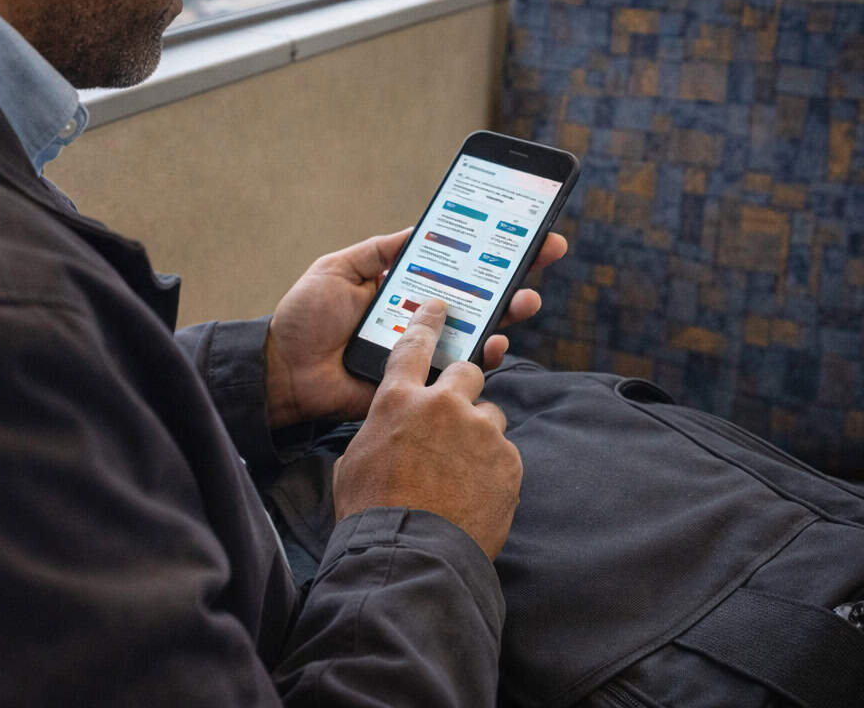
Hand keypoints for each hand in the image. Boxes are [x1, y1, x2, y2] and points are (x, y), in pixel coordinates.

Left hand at [263, 228, 567, 428]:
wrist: (284, 370)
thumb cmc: (306, 319)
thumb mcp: (338, 269)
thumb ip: (379, 251)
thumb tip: (420, 228)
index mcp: (407, 287)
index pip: (457, 264)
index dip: (490, 248)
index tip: (526, 226)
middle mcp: (424, 317)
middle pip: (481, 293)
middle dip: (518, 272)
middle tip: (547, 252)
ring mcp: (426, 349)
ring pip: (481, 330)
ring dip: (509, 312)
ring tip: (525, 298)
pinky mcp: (422, 380)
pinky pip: (461, 370)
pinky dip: (483, 355)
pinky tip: (494, 340)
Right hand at [331, 300, 523, 559]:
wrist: (411, 554)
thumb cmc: (372, 511)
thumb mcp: (355, 461)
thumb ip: (378, 430)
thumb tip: (389, 429)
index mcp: (398, 399)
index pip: (415, 345)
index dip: (428, 324)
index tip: (440, 309)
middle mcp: (442, 405)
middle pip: (467, 372)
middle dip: (463, 388)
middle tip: (454, 414)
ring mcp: (480, 431)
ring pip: (489, 415)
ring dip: (478, 434)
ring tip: (461, 471)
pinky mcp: (508, 460)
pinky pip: (504, 453)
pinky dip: (492, 468)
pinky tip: (474, 493)